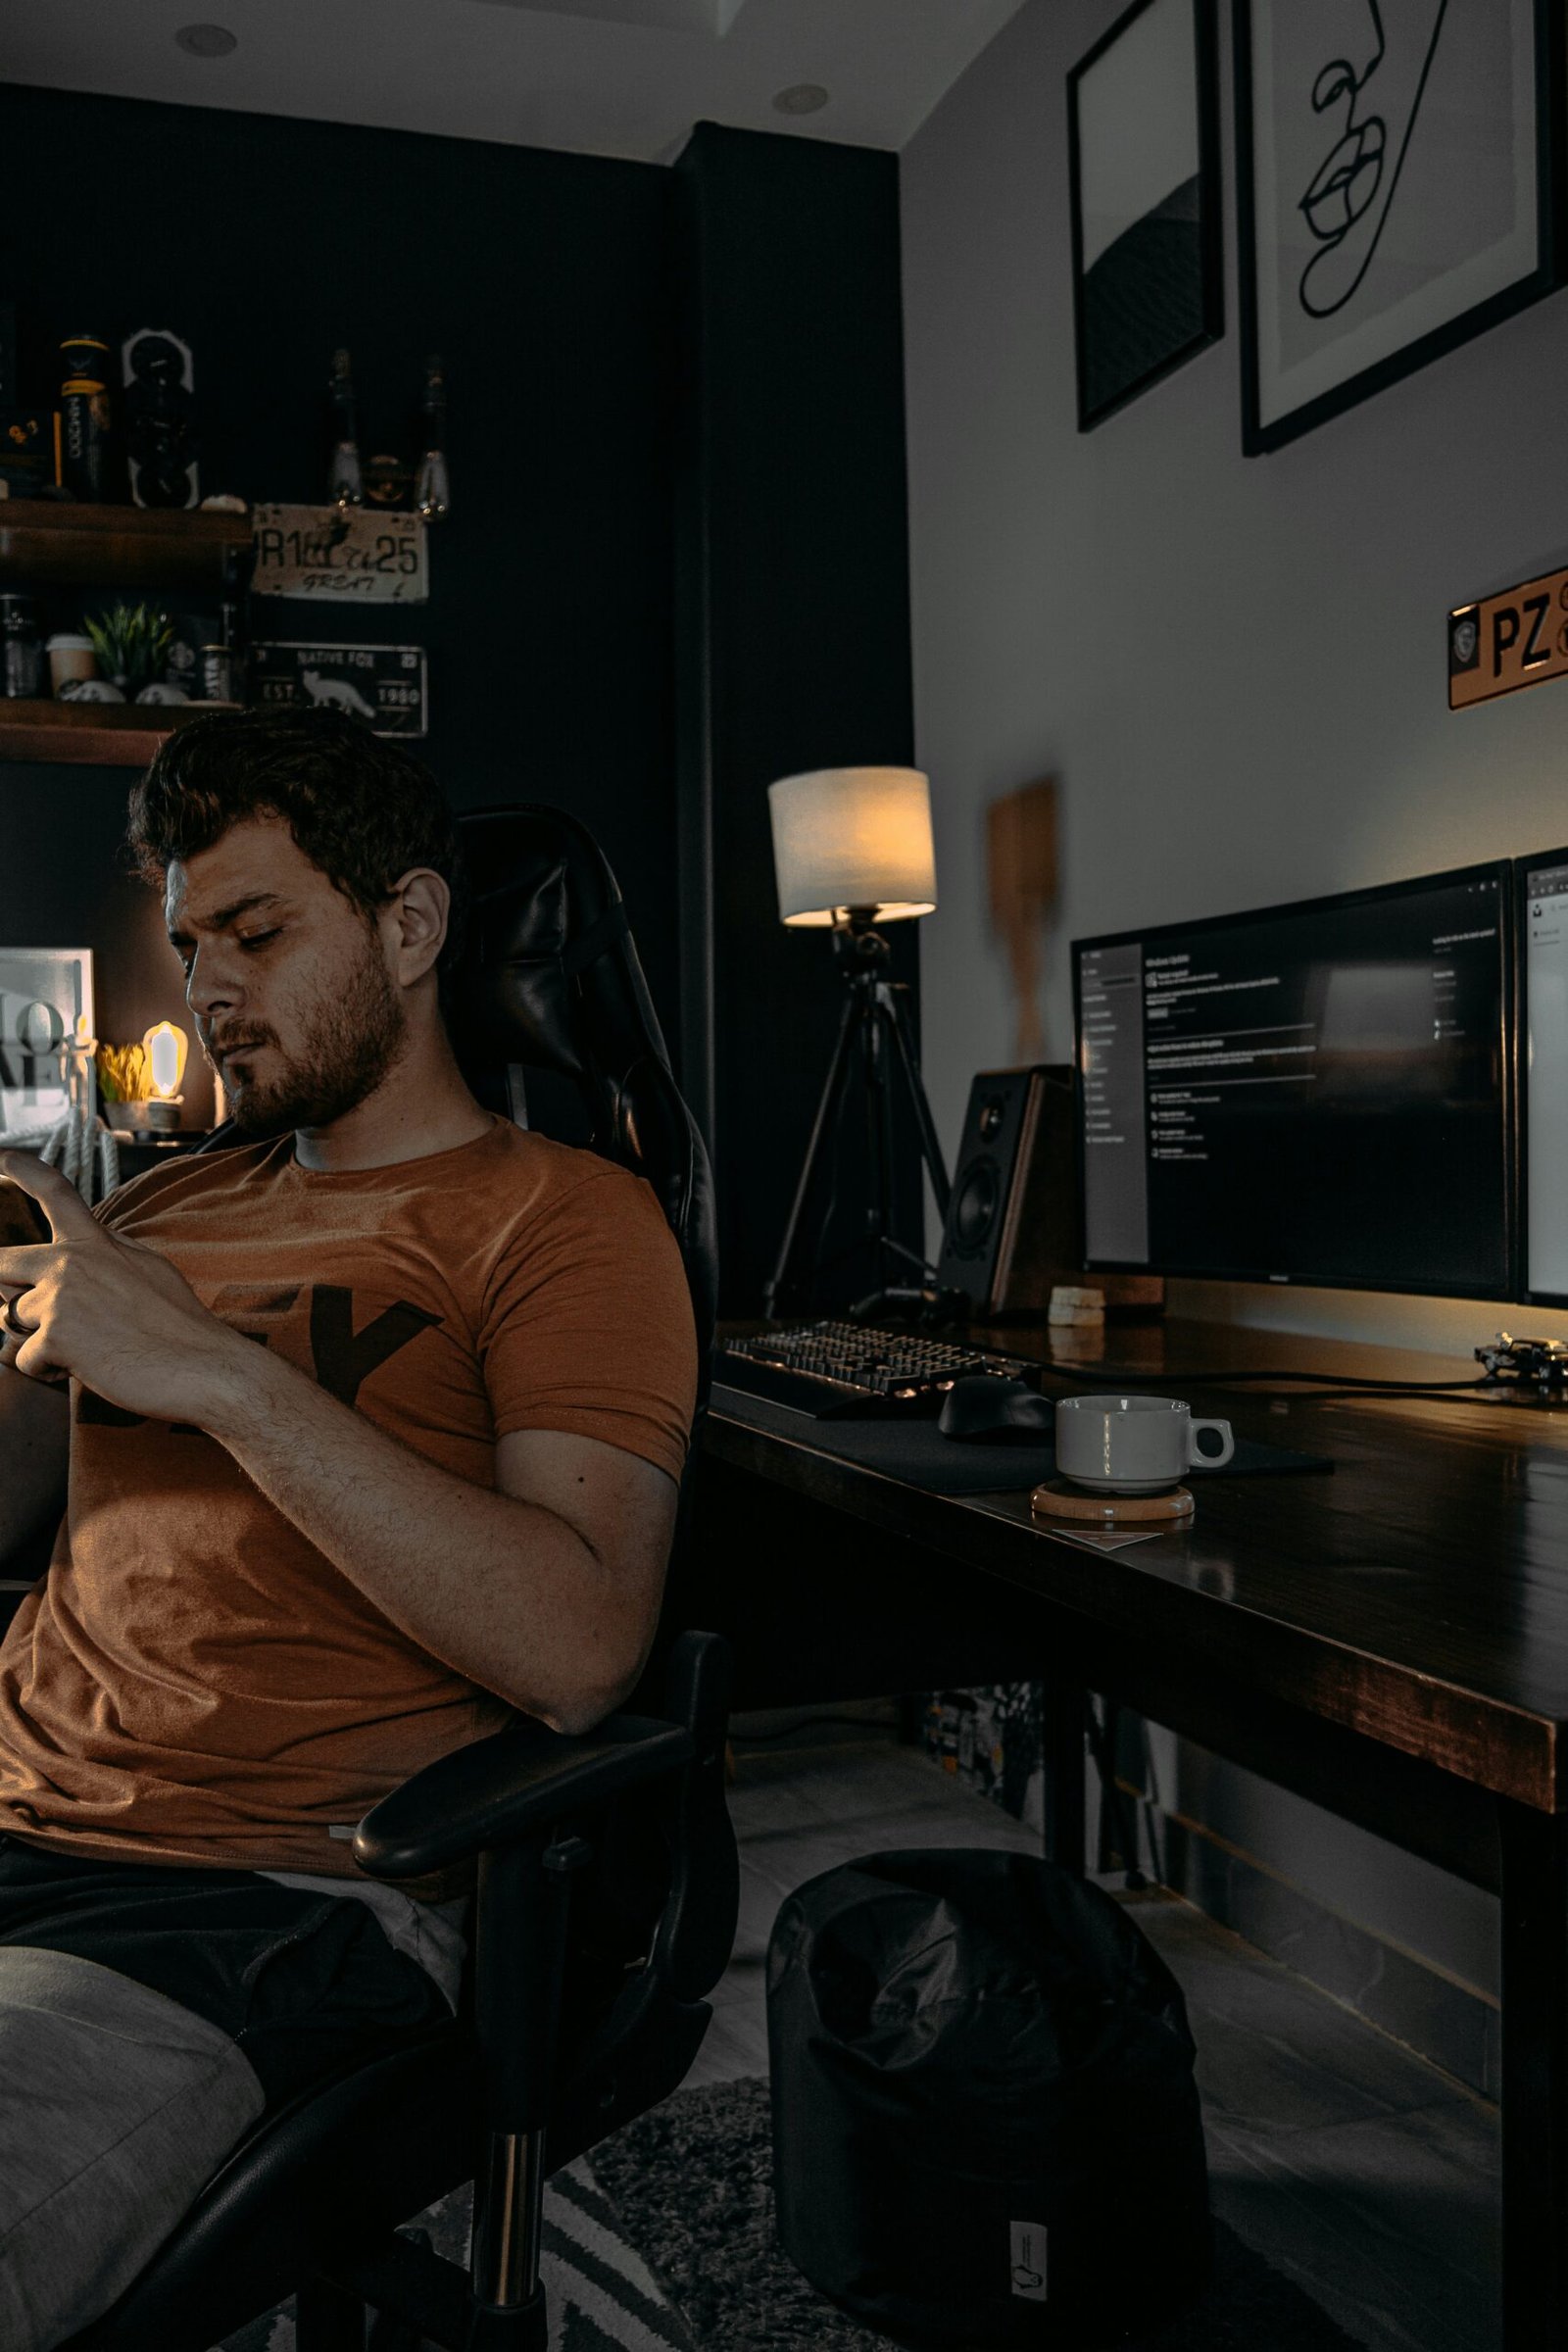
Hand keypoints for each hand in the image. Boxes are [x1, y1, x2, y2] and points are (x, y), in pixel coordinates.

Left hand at [0, 1151, 245, 1423]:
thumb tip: (79, 1252)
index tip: (5, 1156)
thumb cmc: (182, 1328)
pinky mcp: (55, 1337)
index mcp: (98, 1244)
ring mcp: (60, 1297)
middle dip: (5, 1290)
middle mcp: (72, 1262)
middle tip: (42, 1315)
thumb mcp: (150, 1270)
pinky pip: (23, 1359)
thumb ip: (108, 1255)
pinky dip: (47, 1372)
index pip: (56, 1195)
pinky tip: (83, 1369)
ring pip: (10, 1320)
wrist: (204, 1367)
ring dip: (36, 1341)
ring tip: (83, 1350)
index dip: (26, 1172)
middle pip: (0, 1263)